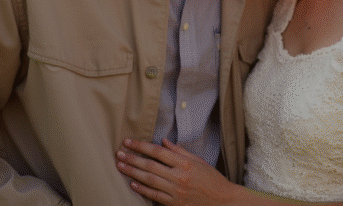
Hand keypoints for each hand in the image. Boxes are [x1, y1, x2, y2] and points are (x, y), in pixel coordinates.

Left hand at [116, 138, 237, 205]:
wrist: (222, 201)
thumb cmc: (212, 180)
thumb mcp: (199, 161)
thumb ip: (180, 151)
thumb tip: (164, 142)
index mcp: (185, 164)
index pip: (158, 152)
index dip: (141, 146)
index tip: (129, 142)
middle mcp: (179, 177)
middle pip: (150, 166)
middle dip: (132, 158)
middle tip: (119, 153)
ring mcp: (176, 192)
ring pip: (149, 180)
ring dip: (133, 172)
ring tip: (121, 166)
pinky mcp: (174, 204)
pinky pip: (154, 196)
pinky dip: (142, 190)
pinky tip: (133, 184)